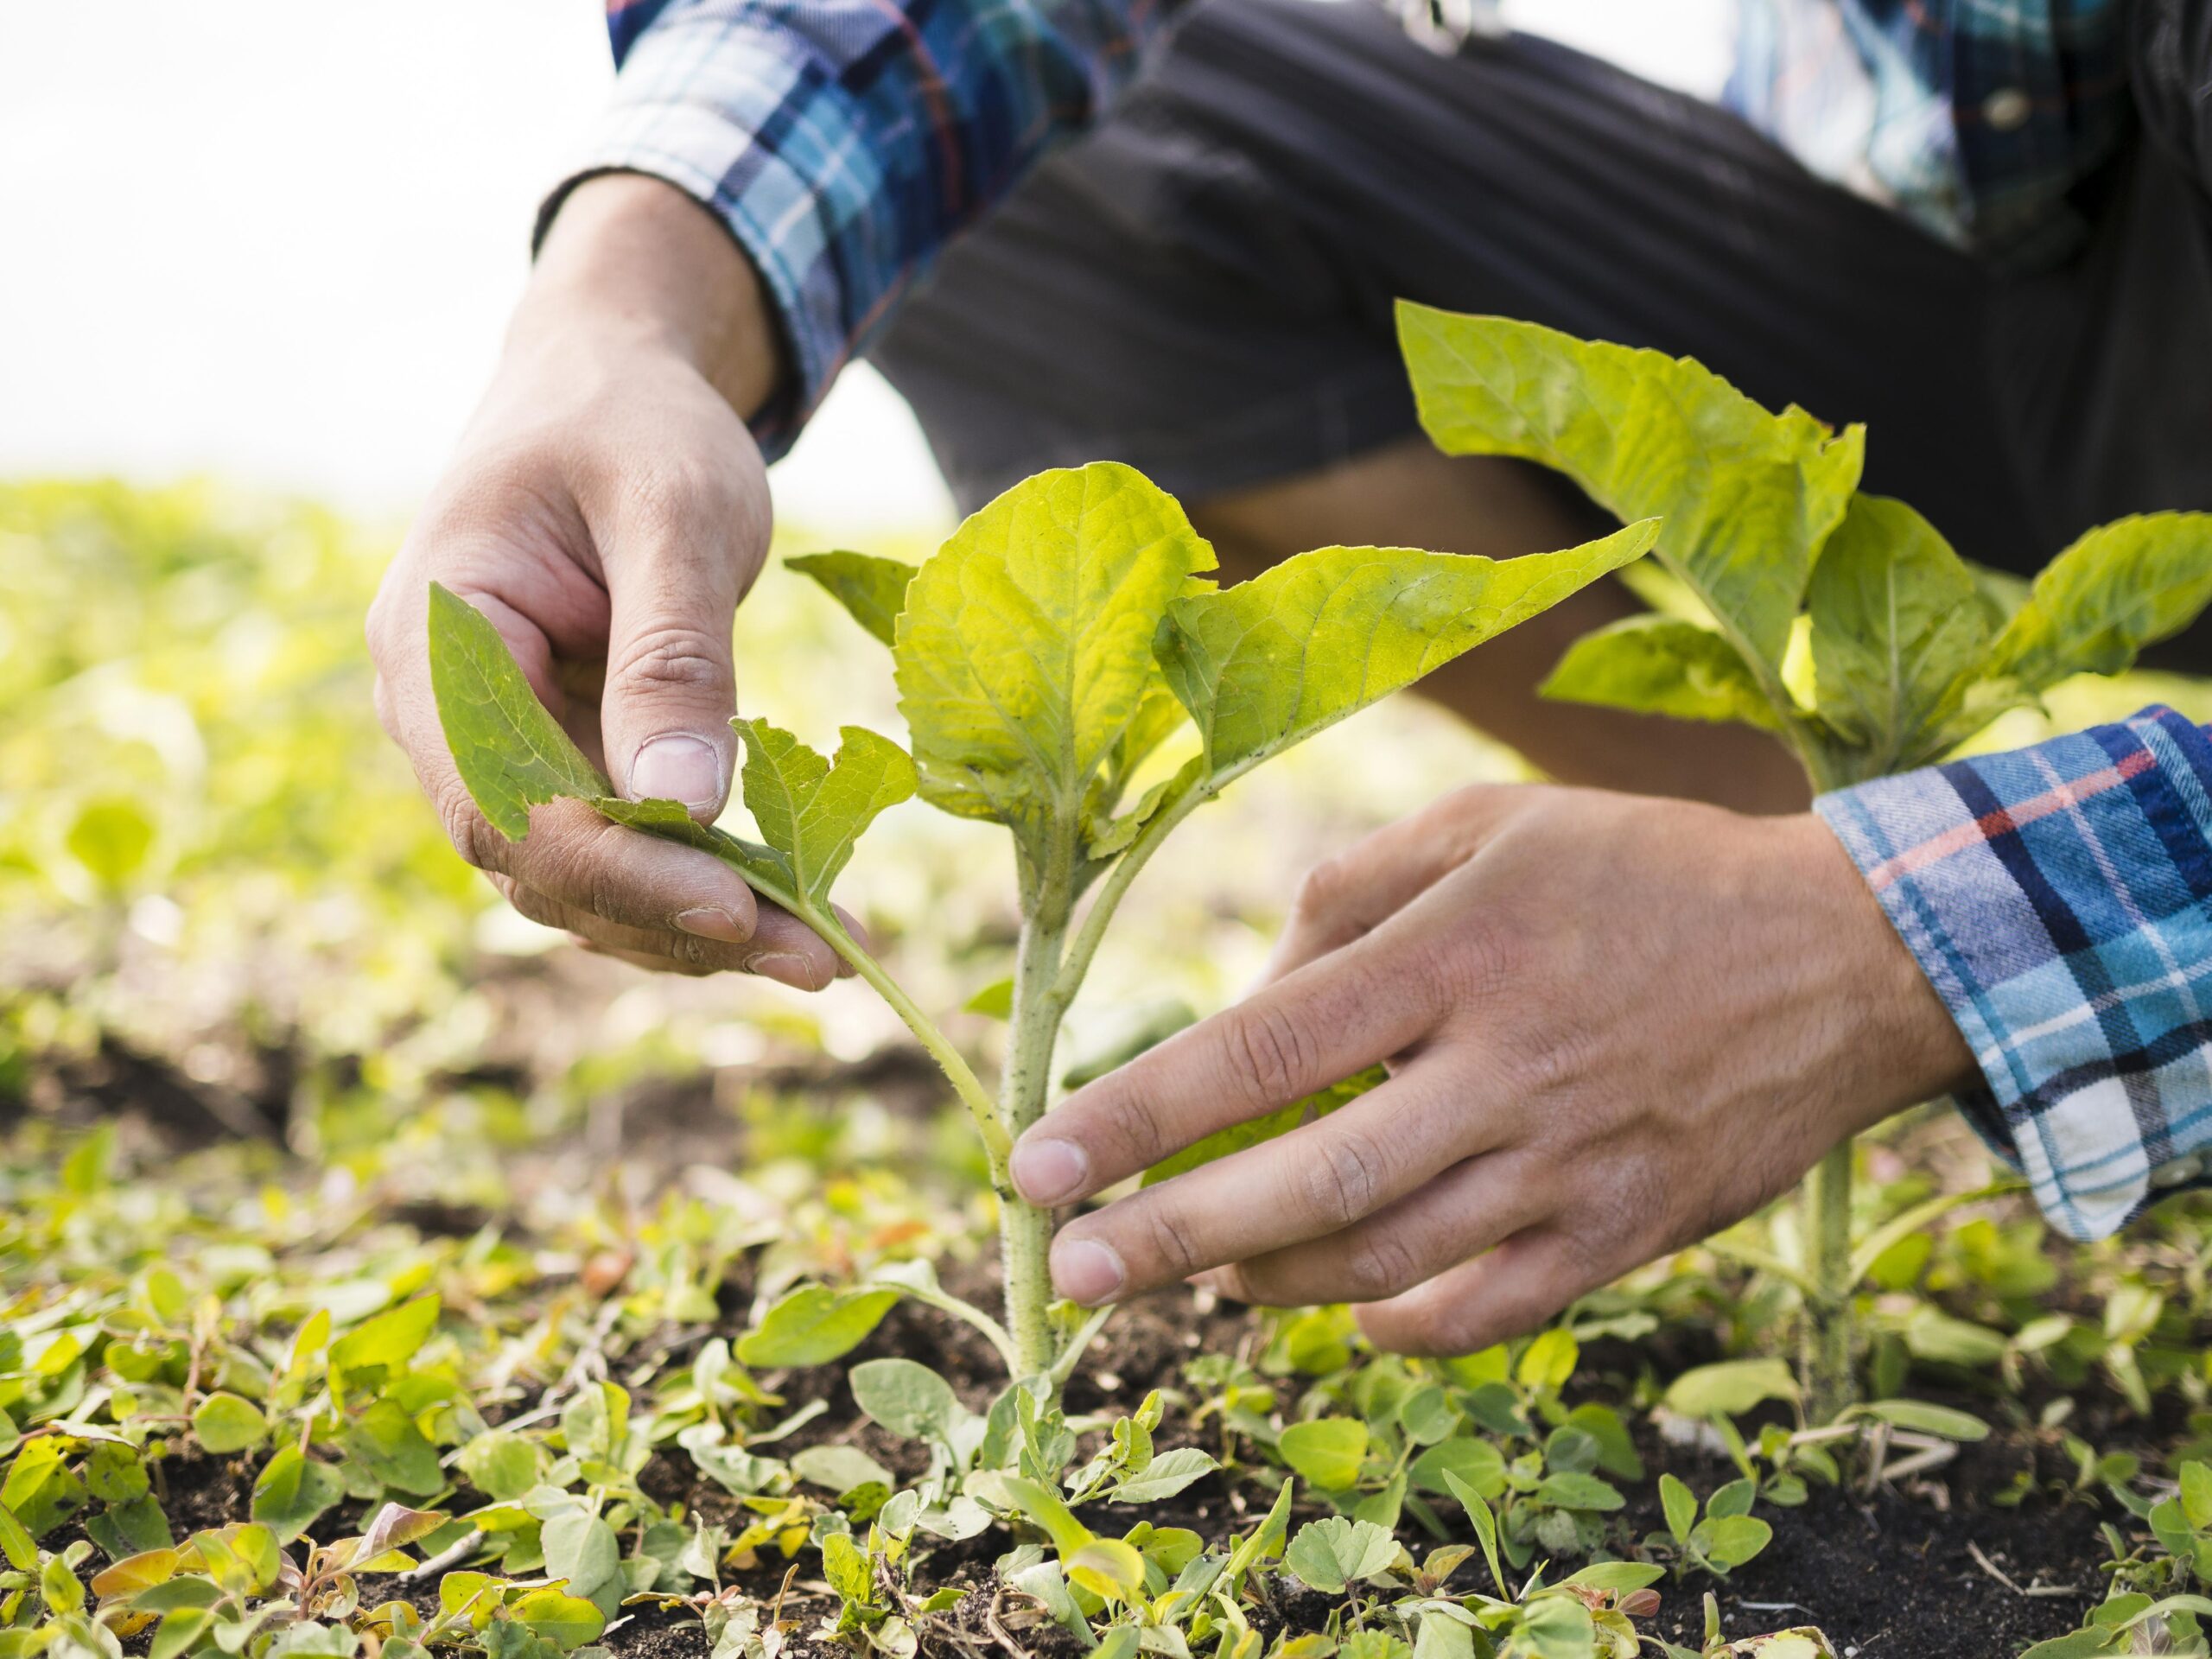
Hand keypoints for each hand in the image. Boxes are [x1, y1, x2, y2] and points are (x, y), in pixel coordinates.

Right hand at [367, 175, 840, 987]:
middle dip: (677, 920)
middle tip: (818, 961)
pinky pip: (618, 844)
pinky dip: (700, 882)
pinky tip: (792, 909)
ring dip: (695, 923)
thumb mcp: (673, 513)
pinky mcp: (556, 756)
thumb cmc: (635, 424)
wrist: (611, 382)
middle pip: (543, 862)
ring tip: (823, 953)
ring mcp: (495, 742)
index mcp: (435, 642)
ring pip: (582, 875)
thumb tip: (687, 808)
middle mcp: (443, 713)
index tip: (739, 910)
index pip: (504, 804)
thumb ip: (673, 656)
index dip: (618, 872)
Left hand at [1009, 784, 1975, 1354]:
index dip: (1132, 1118)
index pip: (1257, 1053)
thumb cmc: (1642, 873)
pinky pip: (1483, 1313)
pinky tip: (1340, 1308)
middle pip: (1305, 1184)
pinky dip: (1393, 1324)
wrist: (1846, 956)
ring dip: (1266, 1279)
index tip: (1035, 1166)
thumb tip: (1250, 1002)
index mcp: (1456, 953)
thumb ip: (1351, 895)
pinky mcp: (1624, 1235)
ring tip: (1198, 1270)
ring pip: (1383, 1262)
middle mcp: (1504, 1069)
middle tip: (1069, 1271)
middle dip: (1165, 1238)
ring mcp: (1568, 1165)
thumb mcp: (1492, 827)